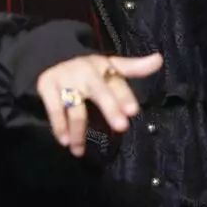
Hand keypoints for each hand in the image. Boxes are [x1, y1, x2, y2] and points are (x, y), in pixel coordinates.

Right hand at [36, 51, 162, 156]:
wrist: (50, 55)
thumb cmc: (89, 70)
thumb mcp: (110, 66)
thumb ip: (134, 67)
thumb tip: (160, 59)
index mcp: (104, 66)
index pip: (117, 82)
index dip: (125, 97)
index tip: (133, 112)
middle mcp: (86, 70)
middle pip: (100, 91)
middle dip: (110, 107)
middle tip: (121, 127)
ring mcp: (65, 77)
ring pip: (76, 107)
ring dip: (79, 131)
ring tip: (79, 150)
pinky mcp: (47, 85)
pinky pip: (54, 108)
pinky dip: (59, 125)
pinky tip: (64, 140)